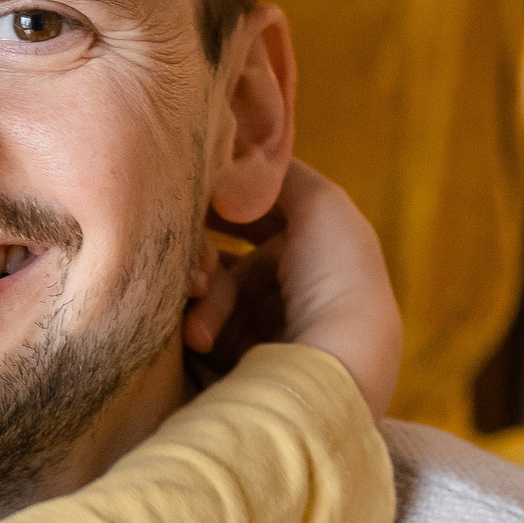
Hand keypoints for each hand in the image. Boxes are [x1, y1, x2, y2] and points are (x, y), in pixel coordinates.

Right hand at [185, 160, 401, 415]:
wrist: (335, 362)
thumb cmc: (335, 276)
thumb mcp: (319, 202)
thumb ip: (274, 170)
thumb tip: (233, 153)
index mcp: (315, 253)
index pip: (252, 220)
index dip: (220, 207)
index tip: (188, 197)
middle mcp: (290, 293)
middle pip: (222, 259)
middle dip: (200, 257)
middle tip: (188, 266)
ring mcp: (263, 332)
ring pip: (206, 297)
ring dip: (200, 299)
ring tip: (197, 314)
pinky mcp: (241, 369)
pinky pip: (200, 335)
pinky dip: (194, 330)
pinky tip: (196, 338)